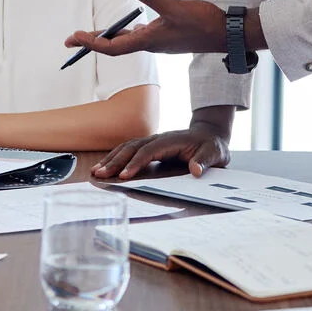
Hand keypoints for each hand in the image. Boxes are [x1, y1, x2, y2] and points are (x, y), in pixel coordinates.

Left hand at [64, 0, 229, 56]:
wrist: (227, 34)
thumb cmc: (203, 22)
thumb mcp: (174, 6)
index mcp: (148, 41)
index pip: (112, 46)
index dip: (91, 42)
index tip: (73, 38)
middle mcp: (150, 44)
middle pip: (114, 46)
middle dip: (92, 41)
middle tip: (70, 40)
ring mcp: (158, 41)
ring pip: (126, 41)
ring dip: (108, 38)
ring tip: (90, 34)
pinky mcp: (167, 36)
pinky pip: (139, 36)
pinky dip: (126, 32)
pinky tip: (127, 26)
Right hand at [92, 126, 229, 179]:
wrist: (209, 135)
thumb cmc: (211, 146)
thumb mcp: (215, 153)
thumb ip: (205, 161)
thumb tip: (196, 170)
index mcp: (172, 140)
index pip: (149, 151)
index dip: (136, 163)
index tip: (125, 175)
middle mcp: (158, 138)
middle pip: (132, 148)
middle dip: (115, 161)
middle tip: (101, 174)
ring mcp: (152, 141)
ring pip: (127, 148)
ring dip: (111, 159)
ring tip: (96, 171)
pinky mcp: (149, 147)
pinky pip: (129, 151)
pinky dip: (115, 158)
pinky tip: (105, 167)